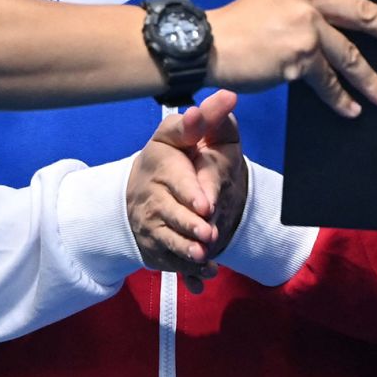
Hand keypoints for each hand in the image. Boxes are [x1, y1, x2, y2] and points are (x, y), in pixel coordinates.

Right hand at [127, 91, 237, 292]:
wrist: (148, 189)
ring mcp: (153, 224)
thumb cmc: (177, 157)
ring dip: (186, 251)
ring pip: (169, 241)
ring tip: (204, 256)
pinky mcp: (157, 247)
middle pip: (170, 213)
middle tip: (209, 233)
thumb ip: (208, 117)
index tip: (205, 204)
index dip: (190, 192)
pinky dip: (187, 273)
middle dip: (189, 225)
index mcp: (160, 164)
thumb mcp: (188, 133)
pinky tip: (201, 279)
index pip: (174, 179)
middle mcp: (153, 196)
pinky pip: (171, 264)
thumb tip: (228, 96)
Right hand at [208, 0, 376, 116]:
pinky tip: (351, 109)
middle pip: (365, 13)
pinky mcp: (299, 57)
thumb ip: (306, 1)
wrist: (210, 42)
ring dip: (373, 79)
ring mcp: (306, 26)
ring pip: (351, 55)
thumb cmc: (238, 24)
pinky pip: (328, 81)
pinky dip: (341, 98)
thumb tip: (334, 20)